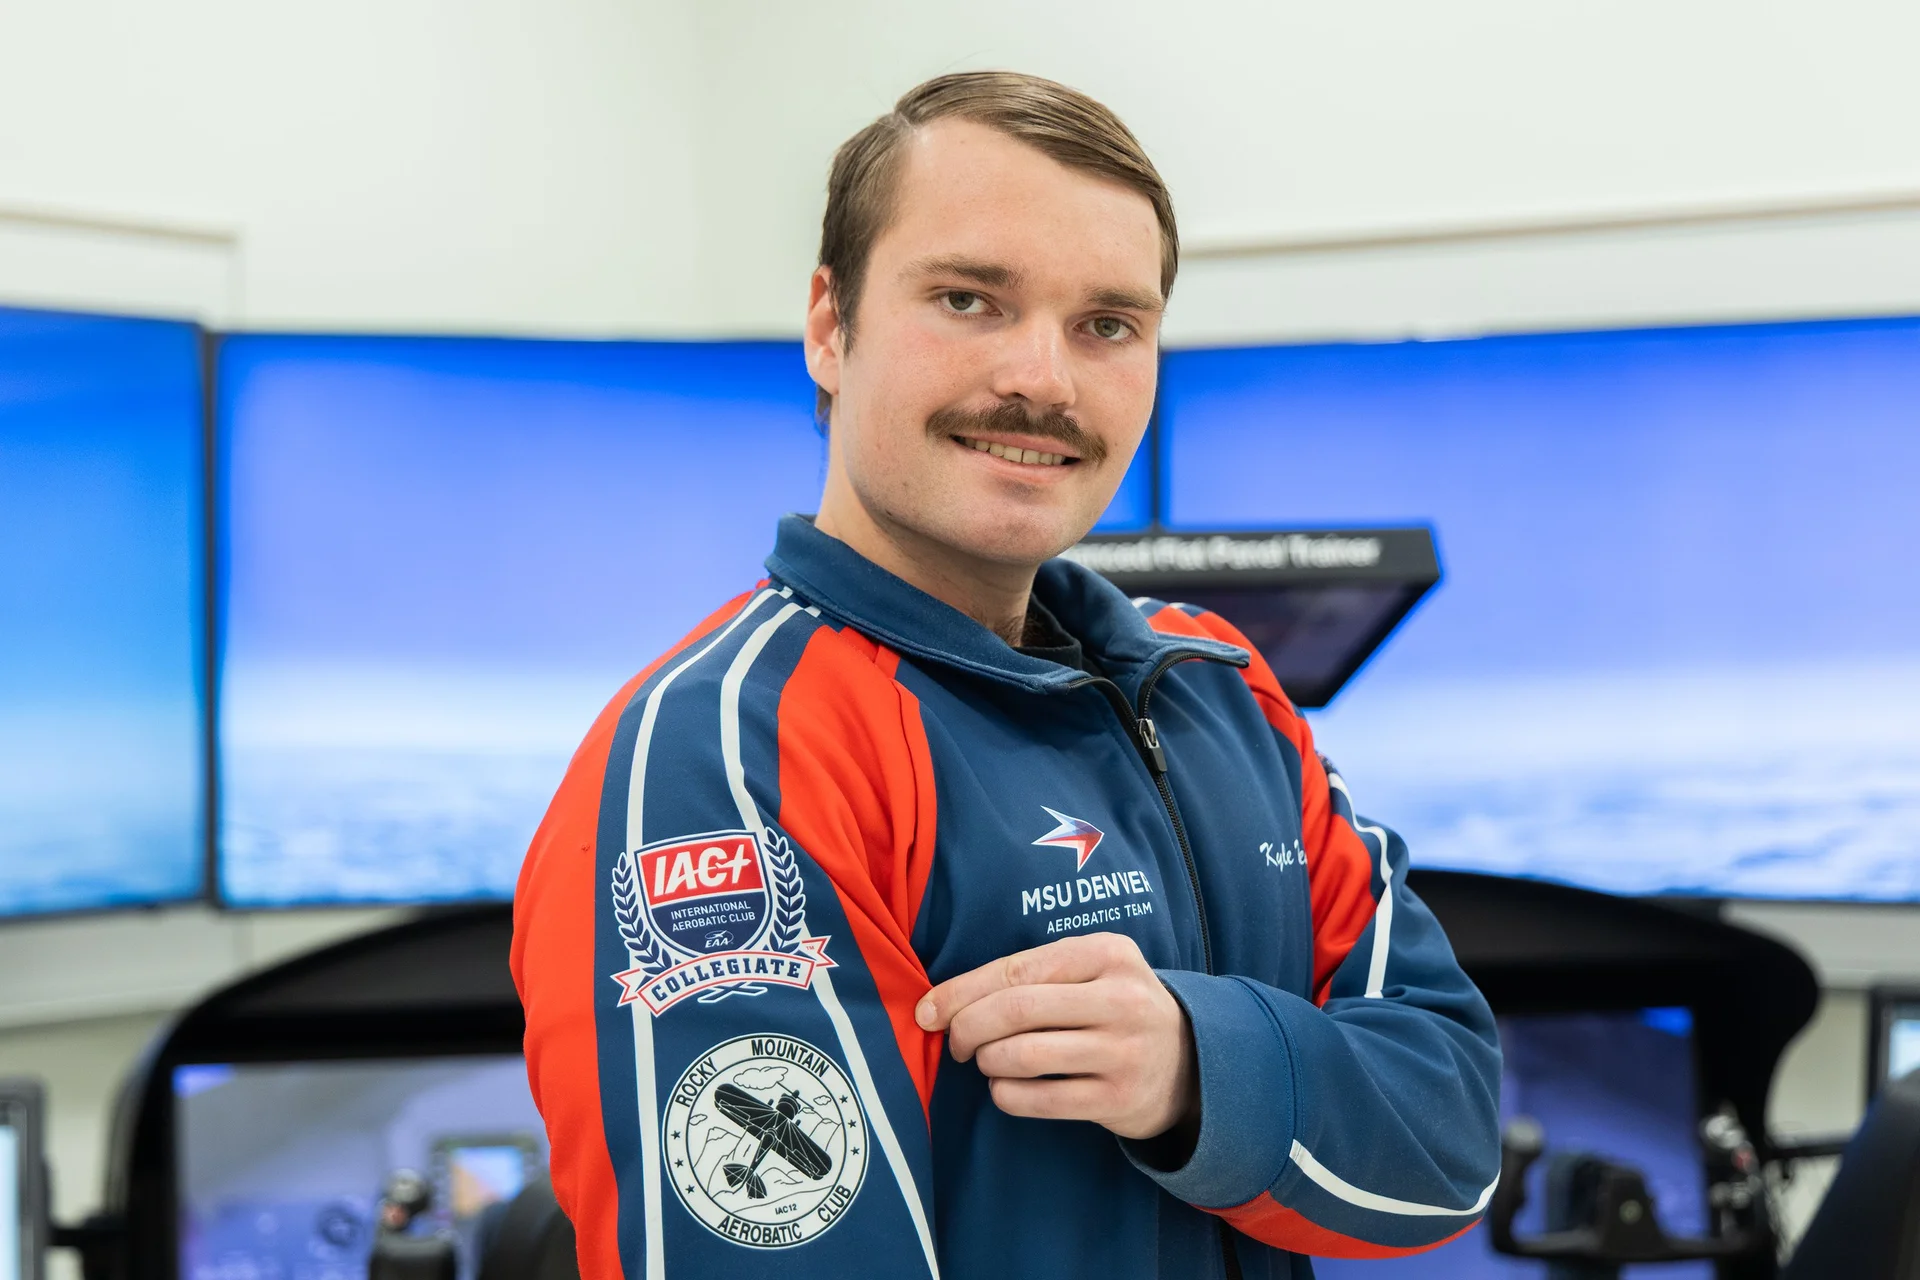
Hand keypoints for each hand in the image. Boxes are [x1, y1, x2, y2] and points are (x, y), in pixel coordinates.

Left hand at [913, 932, 1198, 1141]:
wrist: (1188, 1061)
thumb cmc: (1114, 1007)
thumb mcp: (1092, 971)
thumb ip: (1033, 974)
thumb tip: (943, 1001)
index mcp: (1108, 953)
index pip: (1017, 969)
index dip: (962, 991)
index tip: (928, 1010)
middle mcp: (1121, 999)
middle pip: (1016, 1010)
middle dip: (968, 1028)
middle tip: (955, 1042)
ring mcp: (1124, 1051)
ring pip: (1024, 1057)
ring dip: (988, 1062)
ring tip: (986, 1062)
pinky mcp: (1119, 1099)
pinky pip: (1040, 1100)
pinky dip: (1006, 1095)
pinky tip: (1005, 1088)